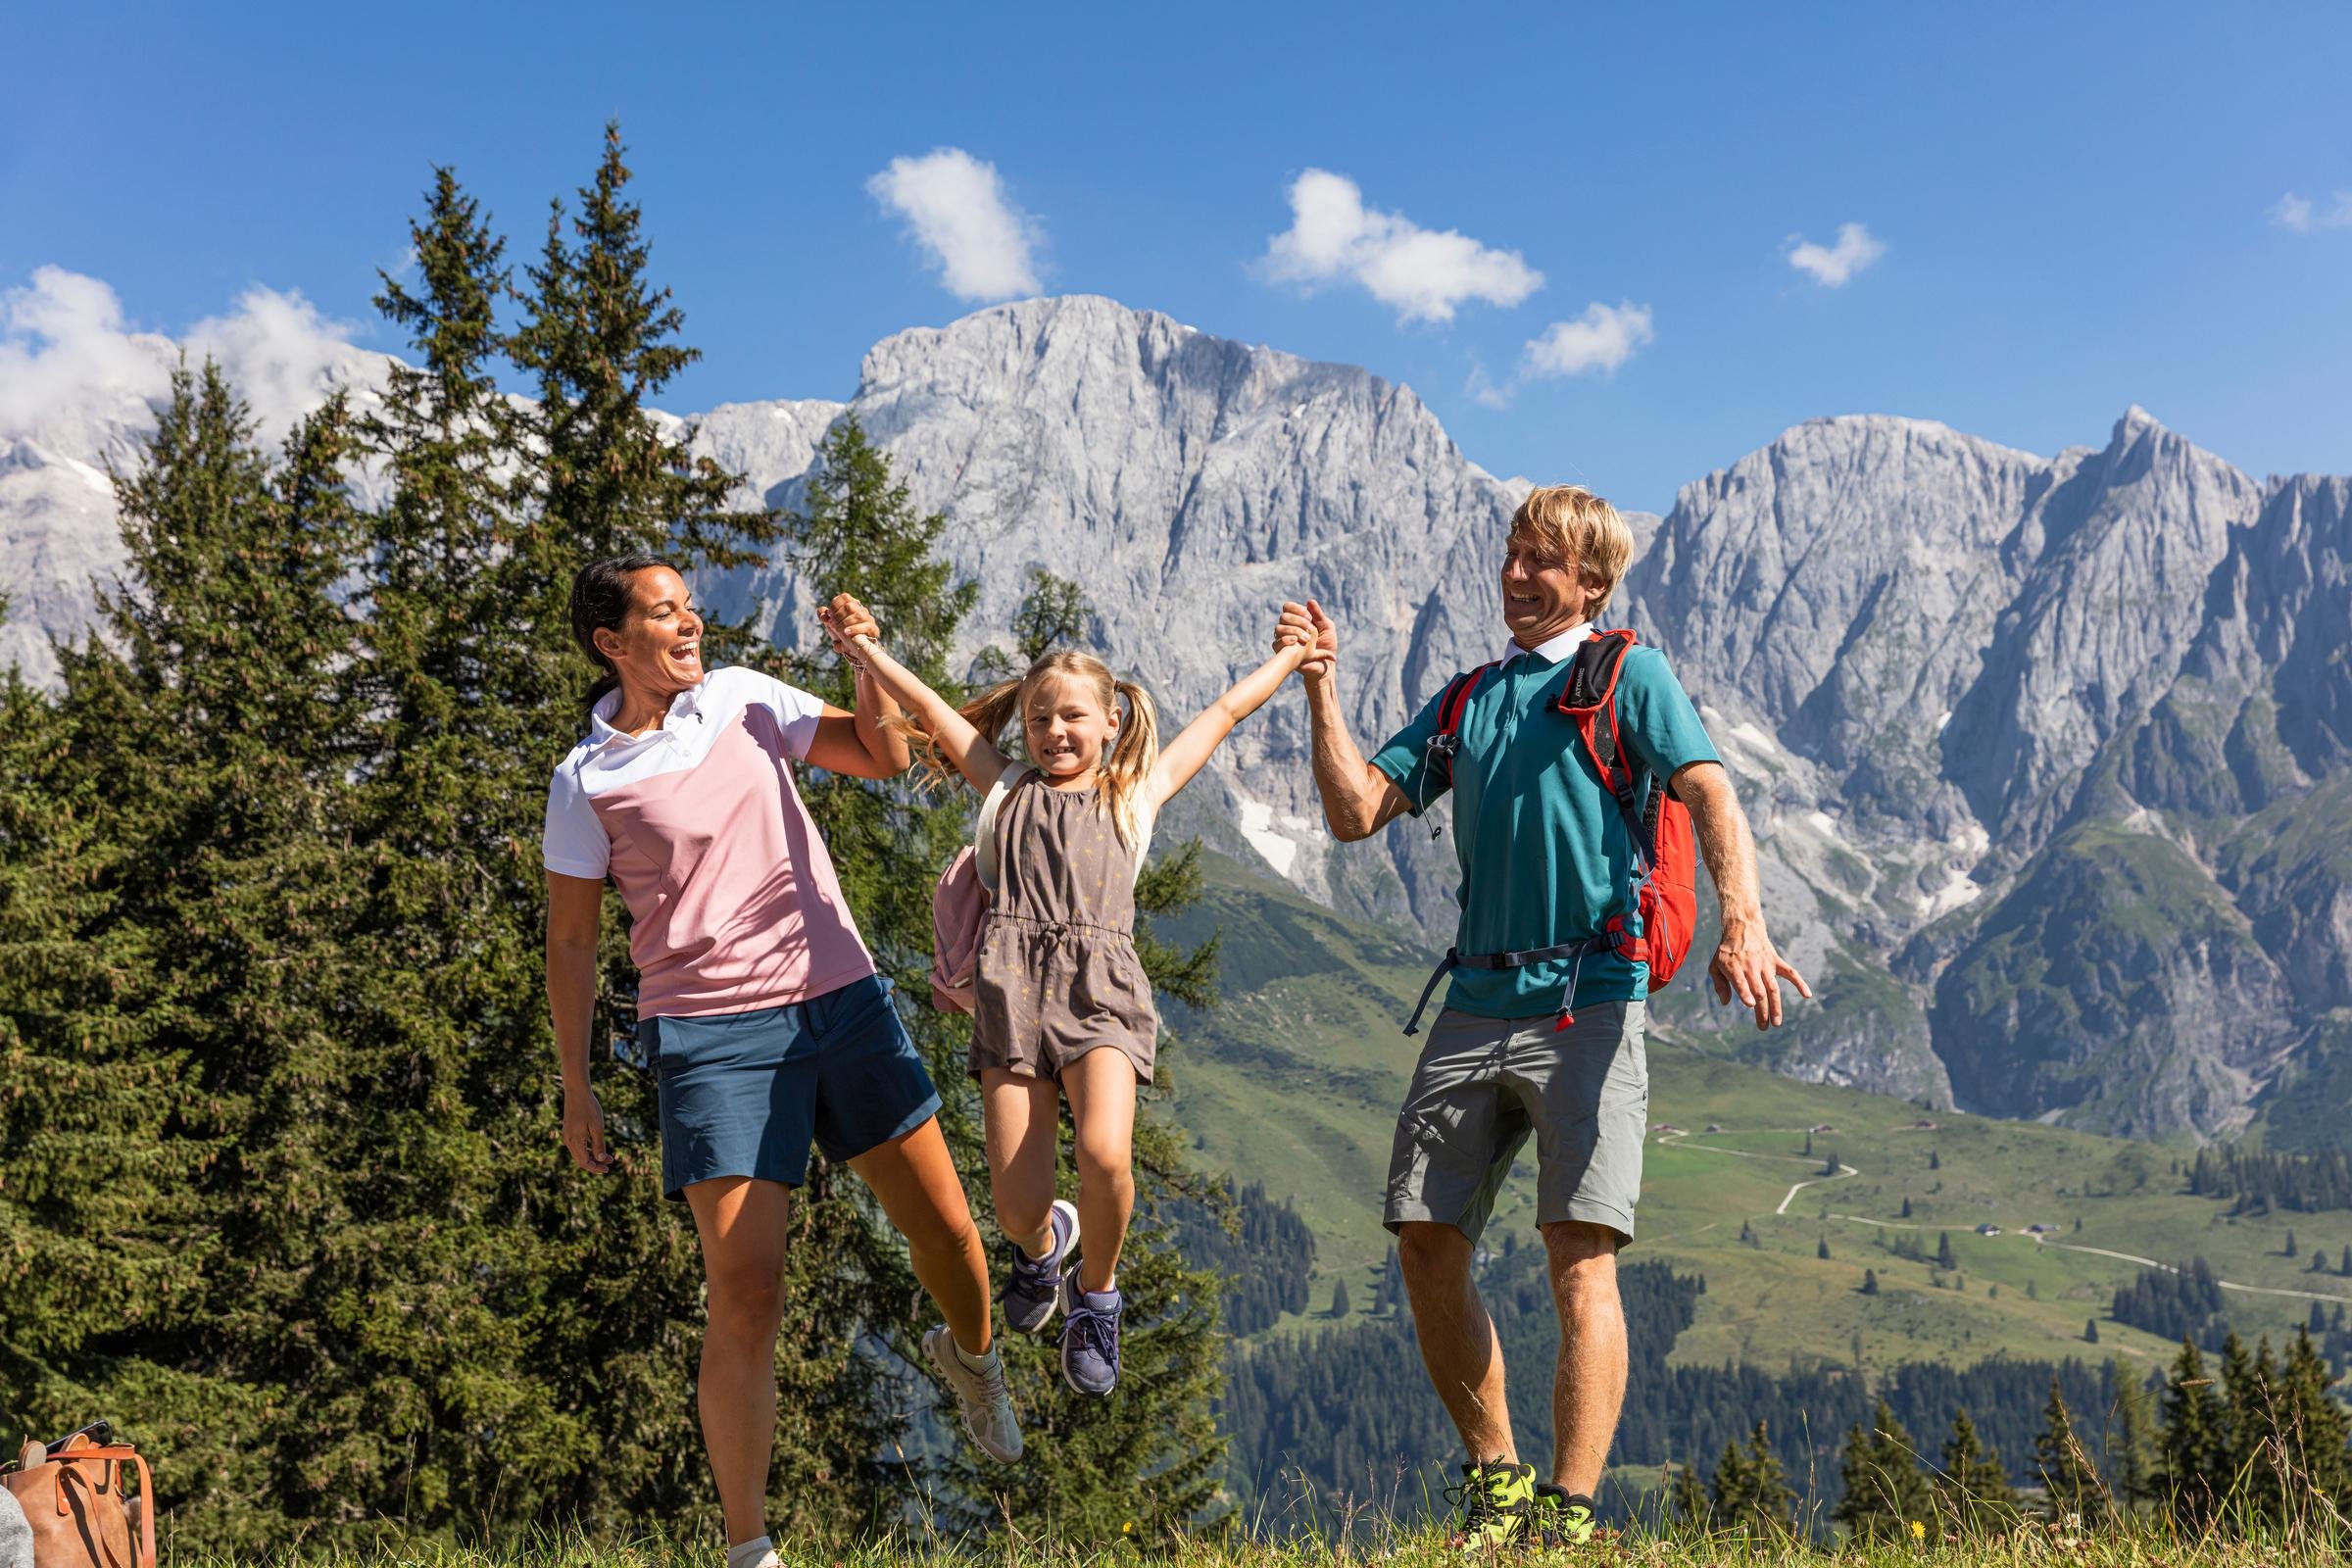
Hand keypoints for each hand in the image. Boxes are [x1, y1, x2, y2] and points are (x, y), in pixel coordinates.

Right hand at [563, 1085, 613, 1172]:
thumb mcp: (597, 1127)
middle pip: (581, 1160)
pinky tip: (597, 1148)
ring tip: (607, 1157)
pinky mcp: (568, 1132)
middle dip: (595, 1164)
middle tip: (609, 1164)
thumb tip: (601, 1160)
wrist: (576, 1092)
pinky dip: (587, 1150)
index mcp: (574, 1141)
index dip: (596, 1168)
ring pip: (579, 1153)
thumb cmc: (589, 1108)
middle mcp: (568, 1141)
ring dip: (592, 1157)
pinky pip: (577, 1146)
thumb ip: (599, 1144)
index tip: (607, 1169)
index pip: (584, 1162)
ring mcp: (567, 1136)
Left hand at [817, 593, 879, 662]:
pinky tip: (846, 632)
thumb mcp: (832, 625)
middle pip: (850, 606)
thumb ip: (825, 617)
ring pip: (859, 615)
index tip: (829, 614)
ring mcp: (869, 619)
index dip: (835, 604)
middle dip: (838, 615)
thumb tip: (822, 612)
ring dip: (846, 622)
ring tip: (838, 630)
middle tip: (831, 624)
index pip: (845, 597)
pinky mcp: (874, 629)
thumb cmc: (843, 634)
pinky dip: (855, 629)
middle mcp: (861, 610)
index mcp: (851, 606)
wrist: (855, 649)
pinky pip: (867, 626)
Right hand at [1277, 599, 1336, 679]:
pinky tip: (1296, 642)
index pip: (1288, 607)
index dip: (1297, 609)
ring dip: (1294, 631)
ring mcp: (1283, 639)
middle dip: (1297, 621)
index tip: (1310, 617)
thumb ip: (1318, 615)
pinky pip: (1276, 643)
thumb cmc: (1327, 646)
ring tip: (1307, 639)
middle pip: (1283, 616)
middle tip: (1310, 629)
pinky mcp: (1281, 651)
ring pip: (1278, 628)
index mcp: (1298, 619)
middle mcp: (1288, 627)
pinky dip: (1287, 640)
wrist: (1324, 666)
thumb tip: (1309, 601)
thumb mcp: (1326, 627)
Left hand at [1709, 915, 1812, 1029]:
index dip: (1745, 993)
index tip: (1751, 1005)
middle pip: (1759, 991)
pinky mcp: (1776, 961)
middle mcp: (1751, 966)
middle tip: (1763, 1027)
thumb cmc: (1727, 952)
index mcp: (1734, 967)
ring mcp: (1765, 964)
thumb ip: (1720, 984)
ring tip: (1776, 1023)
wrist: (1743, 929)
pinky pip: (1790, 973)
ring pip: (1773, 988)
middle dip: (1762, 1010)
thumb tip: (1726, 1003)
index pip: (1741, 982)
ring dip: (1776, 1006)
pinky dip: (1800, 983)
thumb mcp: (1715, 965)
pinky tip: (1807, 995)